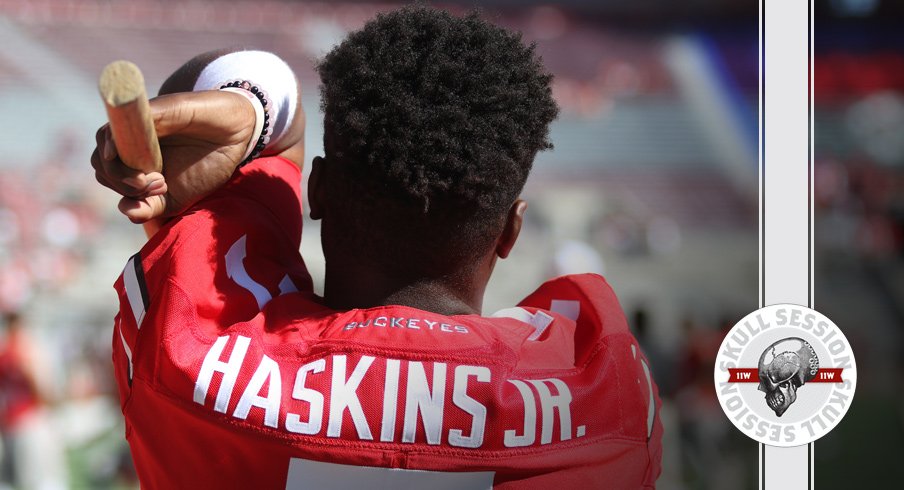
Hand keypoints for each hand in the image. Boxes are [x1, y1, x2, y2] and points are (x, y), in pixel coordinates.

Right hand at [91, 90, 254, 222]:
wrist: (240, 130)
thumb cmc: (209, 111)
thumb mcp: (181, 107)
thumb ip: (150, 118)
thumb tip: (112, 144)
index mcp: (134, 132)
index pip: (103, 147)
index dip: (106, 156)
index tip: (118, 157)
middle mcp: (138, 155)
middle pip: (107, 172)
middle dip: (120, 178)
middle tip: (150, 177)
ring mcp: (152, 177)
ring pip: (121, 191)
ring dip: (131, 193)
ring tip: (161, 183)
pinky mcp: (168, 197)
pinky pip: (142, 209)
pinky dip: (135, 212)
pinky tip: (140, 209)